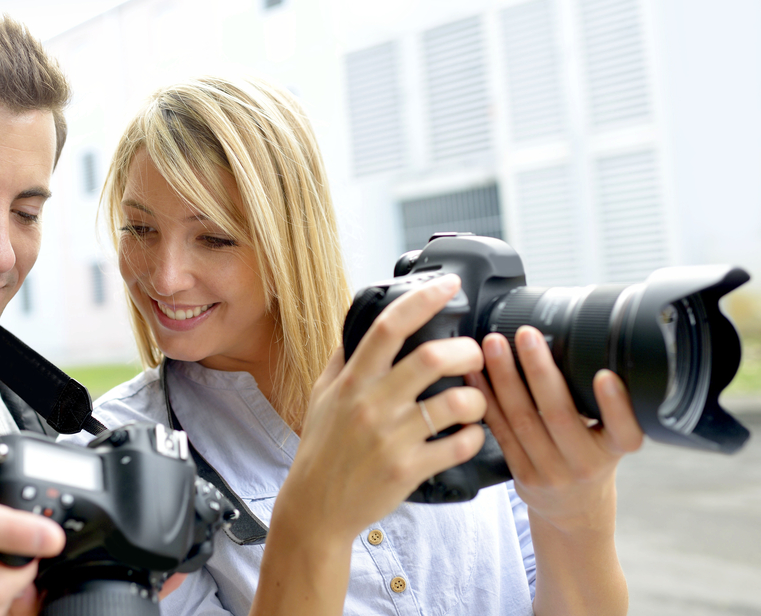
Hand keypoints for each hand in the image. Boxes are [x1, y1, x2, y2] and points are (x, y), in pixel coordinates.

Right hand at [252, 275, 488, 615]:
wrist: (315, 507)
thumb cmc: (321, 449)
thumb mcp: (322, 396)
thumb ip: (343, 360)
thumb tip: (359, 326)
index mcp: (353, 381)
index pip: (388, 327)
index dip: (423, 300)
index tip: (449, 285)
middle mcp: (372, 404)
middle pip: (431, 358)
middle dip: (465, 351)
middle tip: (475, 355)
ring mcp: (390, 438)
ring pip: (454, 403)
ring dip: (477, 399)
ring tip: (477, 401)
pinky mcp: (407, 470)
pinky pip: (457, 446)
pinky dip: (472, 437)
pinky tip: (469, 435)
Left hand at [468, 326, 643, 531]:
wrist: (574, 515)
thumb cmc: (590, 462)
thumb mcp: (608, 440)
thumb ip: (598, 408)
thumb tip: (576, 344)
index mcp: (614, 452)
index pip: (624, 432)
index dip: (615, 406)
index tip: (606, 375)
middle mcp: (584, 465)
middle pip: (560, 416)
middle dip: (540, 371)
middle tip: (527, 335)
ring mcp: (549, 472)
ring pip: (523, 420)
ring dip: (505, 378)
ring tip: (494, 345)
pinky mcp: (520, 474)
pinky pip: (500, 432)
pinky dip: (486, 399)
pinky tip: (475, 374)